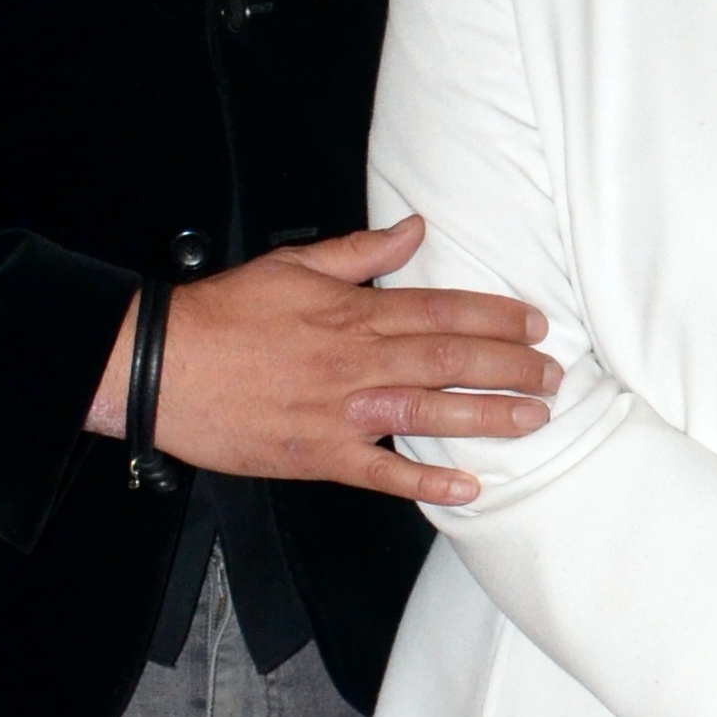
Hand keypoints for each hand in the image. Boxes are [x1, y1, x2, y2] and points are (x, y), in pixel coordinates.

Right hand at [85, 220, 555, 507]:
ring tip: (535, 418)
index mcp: (354, 313)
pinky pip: (383, 474)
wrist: (162, 365)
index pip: (444, 310)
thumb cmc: (223, 316)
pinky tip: (469, 487)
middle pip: (451, 358)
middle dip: (511, 366)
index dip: (497, 316)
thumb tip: (414, 228)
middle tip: (553, 374)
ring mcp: (341, 411)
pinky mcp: (318, 455)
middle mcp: (358, 361)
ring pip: (431, 411)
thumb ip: (361, 252)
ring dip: (489, 416)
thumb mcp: (294, 265)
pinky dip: (427, 483)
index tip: (535, 323)